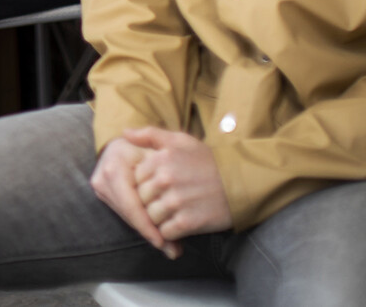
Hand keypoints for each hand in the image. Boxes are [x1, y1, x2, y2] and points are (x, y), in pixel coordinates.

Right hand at [91, 136, 176, 257]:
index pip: (130, 203)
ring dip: (145, 230)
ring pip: (125, 215)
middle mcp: (103, 177)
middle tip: (169, 249)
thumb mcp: (158, 149)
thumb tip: (157, 175)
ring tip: (167, 246)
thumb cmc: (147, 148)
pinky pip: (123, 212)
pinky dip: (140, 223)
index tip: (163, 240)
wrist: (125, 145)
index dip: (146, 223)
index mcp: (115, 166)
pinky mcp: (102, 192)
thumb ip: (162, 159)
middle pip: (127, 212)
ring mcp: (100, 186)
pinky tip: (155, 234)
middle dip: (148, 231)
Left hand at [126, 127, 231, 241]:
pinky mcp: (187, 222)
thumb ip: (150, 135)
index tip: (157, 187)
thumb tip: (124, 133)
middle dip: (149, 203)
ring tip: (173, 213)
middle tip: (166, 202)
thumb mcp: (180, 140)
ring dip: (158, 219)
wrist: (241, 183)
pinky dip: (170, 232)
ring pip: (150, 217)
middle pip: (140, 198)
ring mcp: (176, 202)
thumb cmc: (208, 161)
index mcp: (160, 159)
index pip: (135, 178)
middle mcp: (165, 180)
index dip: (144, 185)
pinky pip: (164, 232)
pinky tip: (180, 223)